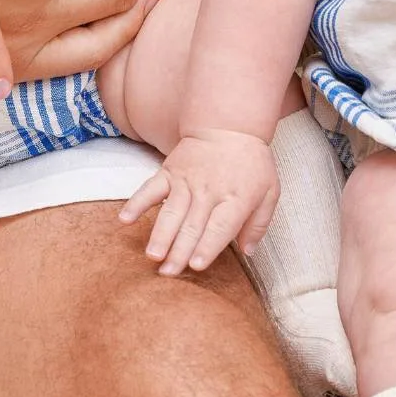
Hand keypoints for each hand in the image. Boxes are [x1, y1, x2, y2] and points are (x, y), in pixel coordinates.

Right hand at [119, 128, 279, 274]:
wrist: (229, 123)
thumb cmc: (251, 162)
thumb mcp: (270, 191)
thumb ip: (259, 224)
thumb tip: (248, 253)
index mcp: (236, 198)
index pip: (220, 226)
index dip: (207, 246)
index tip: (196, 266)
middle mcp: (209, 191)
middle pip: (192, 225)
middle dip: (179, 251)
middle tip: (168, 273)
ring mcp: (186, 181)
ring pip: (171, 212)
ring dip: (160, 234)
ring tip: (152, 255)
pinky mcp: (170, 172)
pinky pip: (150, 188)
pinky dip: (136, 203)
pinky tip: (125, 220)